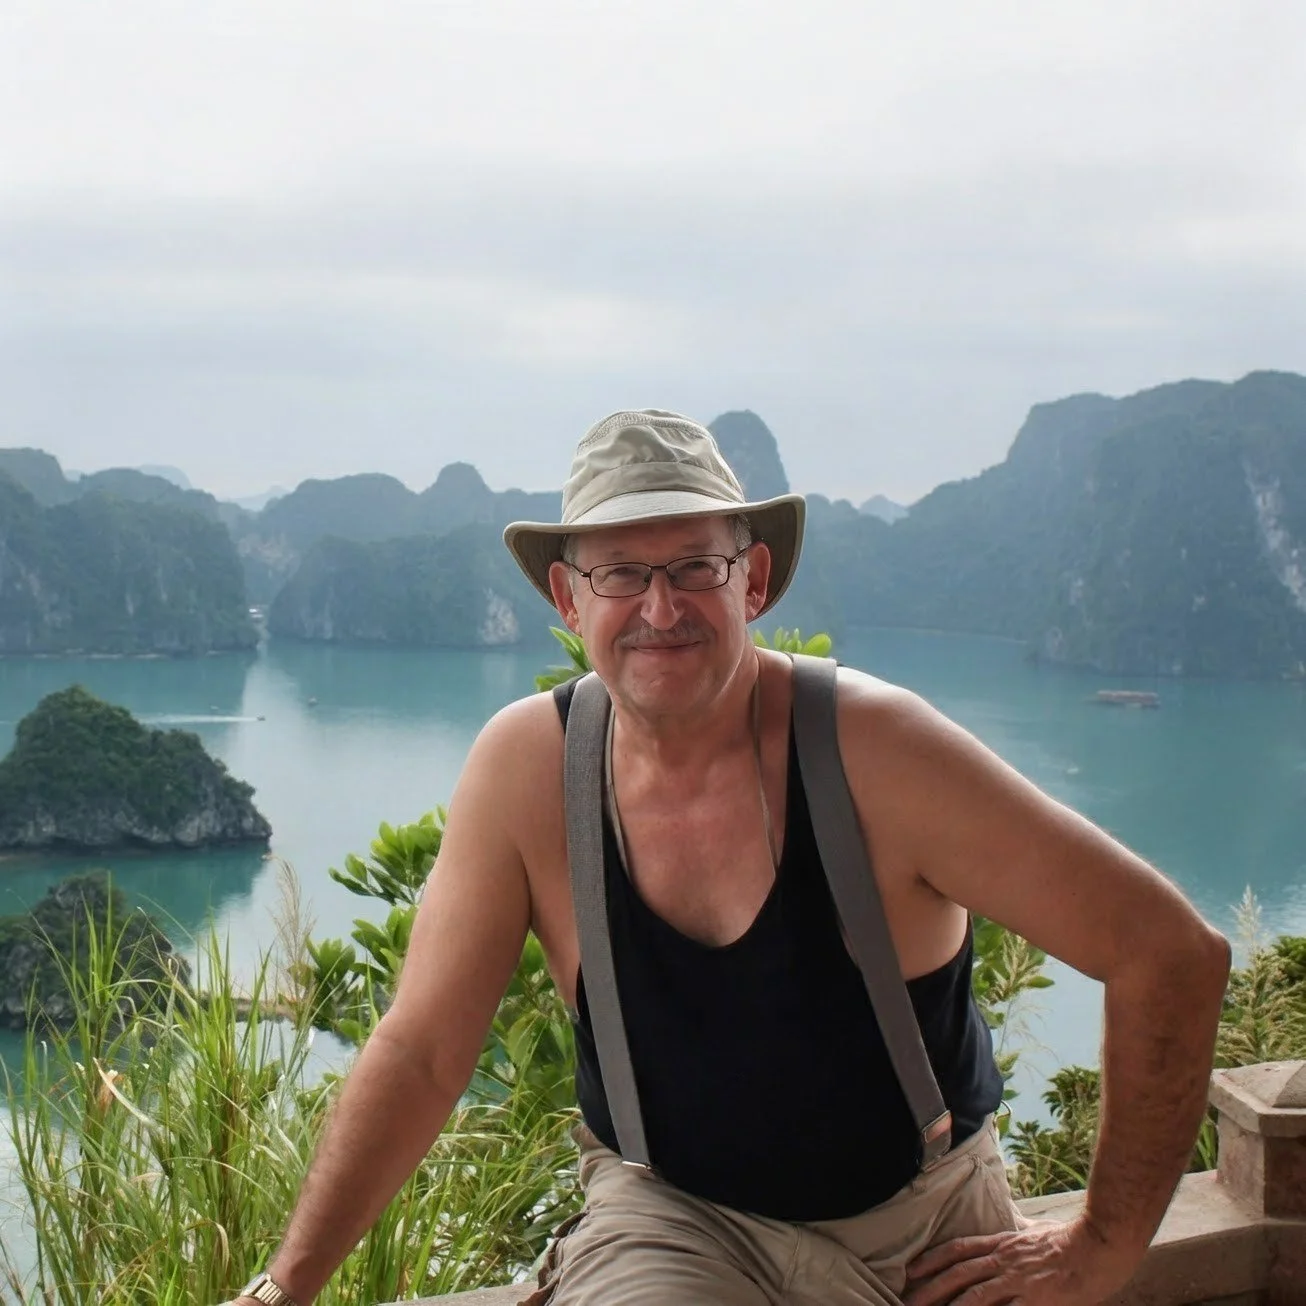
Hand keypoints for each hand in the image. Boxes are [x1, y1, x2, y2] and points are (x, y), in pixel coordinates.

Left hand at [903, 1216, 1136, 1305]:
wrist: (1100, 1243)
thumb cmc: (1073, 1237)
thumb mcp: (1039, 1229)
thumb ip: (1022, 1230)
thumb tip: (1013, 1220)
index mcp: (1005, 1244)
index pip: (959, 1249)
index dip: (933, 1260)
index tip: (912, 1271)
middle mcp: (1005, 1261)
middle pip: (959, 1274)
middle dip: (931, 1289)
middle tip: (908, 1301)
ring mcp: (1019, 1281)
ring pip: (975, 1297)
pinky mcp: (1036, 1301)